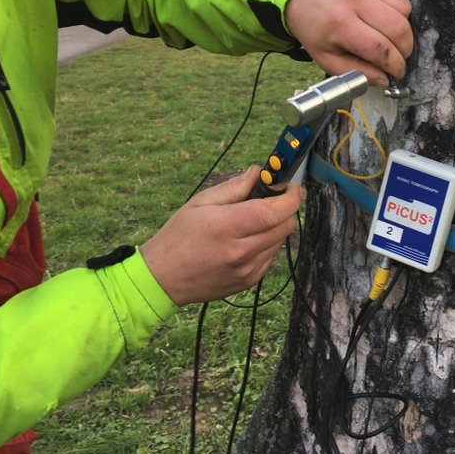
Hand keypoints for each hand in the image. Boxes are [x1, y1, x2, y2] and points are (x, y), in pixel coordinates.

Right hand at [140, 167, 298, 305]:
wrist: (163, 278)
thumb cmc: (178, 236)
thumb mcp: (200, 202)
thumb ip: (234, 186)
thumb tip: (259, 172)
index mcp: (226, 227)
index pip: (273, 211)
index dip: (290, 196)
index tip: (291, 185)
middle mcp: (240, 252)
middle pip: (284, 225)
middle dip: (284, 208)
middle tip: (271, 199)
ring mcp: (247, 270)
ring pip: (280, 241)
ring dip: (274, 226)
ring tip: (251, 221)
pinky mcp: (249, 281)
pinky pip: (271, 256)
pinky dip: (266, 243)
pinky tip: (246, 240)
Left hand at [284, 0, 412, 84]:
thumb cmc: (316, 30)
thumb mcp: (327, 58)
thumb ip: (356, 72)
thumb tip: (385, 80)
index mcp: (340, 23)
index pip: (381, 48)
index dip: (395, 64)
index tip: (398, 71)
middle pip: (399, 27)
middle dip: (405, 48)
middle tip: (399, 55)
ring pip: (405, 6)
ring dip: (403, 23)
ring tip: (389, 29)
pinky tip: (388, 3)